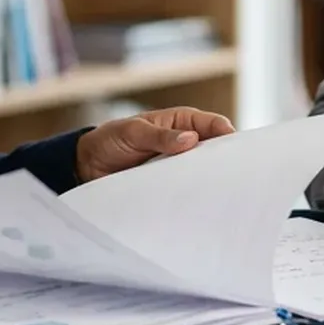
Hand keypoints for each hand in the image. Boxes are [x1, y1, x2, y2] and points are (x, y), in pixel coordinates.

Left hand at [75, 107, 234, 182]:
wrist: (87, 166)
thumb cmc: (110, 140)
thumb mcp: (133, 132)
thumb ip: (160, 136)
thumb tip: (191, 139)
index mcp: (180, 122)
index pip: (212, 124)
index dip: (227, 134)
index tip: (236, 148)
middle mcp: (184, 143)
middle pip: (213, 150)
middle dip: (224, 159)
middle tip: (236, 174)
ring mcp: (177, 165)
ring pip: (202, 171)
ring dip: (209, 179)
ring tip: (221, 191)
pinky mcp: (169, 184)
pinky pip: (187, 188)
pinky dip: (193, 193)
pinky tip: (200, 202)